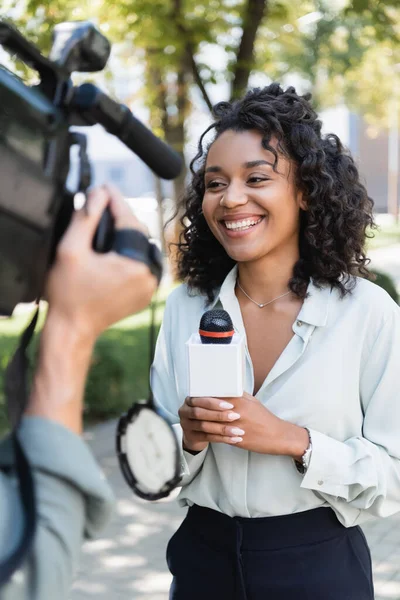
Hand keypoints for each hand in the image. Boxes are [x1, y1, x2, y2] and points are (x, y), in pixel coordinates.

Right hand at [45, 184, 156, 340]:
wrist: (73, 329)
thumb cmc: (68, 294)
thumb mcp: (70, 250)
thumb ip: (85, 217)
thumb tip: (99, 193)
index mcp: (135, 264)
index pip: (128, 219)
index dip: (114, 200)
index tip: (104, 186)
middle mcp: (149, 275)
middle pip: (139, 232)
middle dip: (120, 216)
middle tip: (102, 202)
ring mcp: (150, 287)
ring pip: (142, 247)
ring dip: (127, 234)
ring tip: (107, 222)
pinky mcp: (146, 295)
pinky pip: (142, 264)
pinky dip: (130, 253)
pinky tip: (113, 246)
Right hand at [179, 396, 242, 452]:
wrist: (197, 433)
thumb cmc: (207, 414)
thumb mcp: (210, 405)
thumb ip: (218, 398)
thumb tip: (236, 393)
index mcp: (190, 399)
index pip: (201, 399)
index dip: (215, 403)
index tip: (230, 405)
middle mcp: (185, 411)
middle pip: (200, 413)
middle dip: (219, 415)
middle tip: (235, 416)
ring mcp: (186, 425)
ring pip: (204, 426)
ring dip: (222, 428)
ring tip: (237, 431)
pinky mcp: (191, 437)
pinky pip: (207, 438)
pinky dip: (221, 438)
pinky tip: (233, 439)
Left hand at [180, 392, 308, 458]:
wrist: (278, 436)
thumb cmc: (264, 417)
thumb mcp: (252, 401)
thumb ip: (237, 395)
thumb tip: (225, 388)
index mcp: (240, 401)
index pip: (216, 397)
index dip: (203, 397)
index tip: (193, 396)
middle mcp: (237, 412)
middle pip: (211, 410)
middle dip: (199, 410)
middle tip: (188, 408)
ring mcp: (237, 427)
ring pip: (213, 425)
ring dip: (202, 423)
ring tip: (193, 421)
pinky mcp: (237, 440)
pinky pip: (220, 438)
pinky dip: (210, 435)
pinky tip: (203, 433)